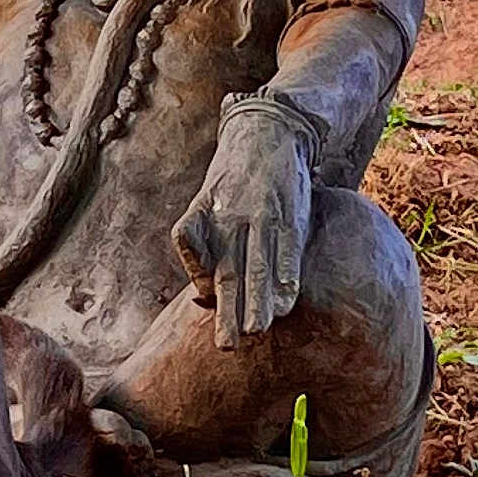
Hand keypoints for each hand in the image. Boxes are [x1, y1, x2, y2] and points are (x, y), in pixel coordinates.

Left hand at [171, 99, 315, 348]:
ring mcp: (261, 217)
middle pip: (227, 271)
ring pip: (257, 266)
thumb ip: (202, 237)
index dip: (196, 275)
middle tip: (226, 346)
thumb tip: (203, 293)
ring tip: (256, 332)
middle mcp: (231, 218)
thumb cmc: (235, 173)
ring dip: (257, 302)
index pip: (188, 243)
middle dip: (227, 311)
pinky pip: (287, 251)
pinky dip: (286, 276)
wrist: (269, 130)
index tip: (204, 299)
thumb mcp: (207, 197)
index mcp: (206, 212)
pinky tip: (286, 302)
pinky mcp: (289, 216)